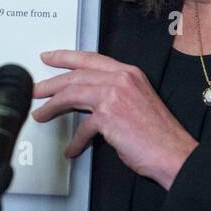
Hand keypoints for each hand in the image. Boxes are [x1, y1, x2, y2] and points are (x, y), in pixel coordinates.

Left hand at [32, 49, 197, 189]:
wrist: (174, 153)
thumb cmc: (158, 133)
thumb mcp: (136, 101)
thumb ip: (114, 93)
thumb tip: (86, 99)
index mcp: (129, 73)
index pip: (90, 58)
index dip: (65, 57)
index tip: (49, 57)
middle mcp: (121, 79)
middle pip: (75, 76)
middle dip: (50, 83)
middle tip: (36, 90)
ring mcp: (114, 95)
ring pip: (71, 94)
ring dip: (52, 107)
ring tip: (41, 114)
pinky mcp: (108, 116)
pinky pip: (82, 127)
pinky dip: (75, 141)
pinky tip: (72, 148)